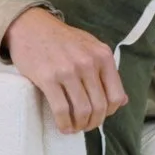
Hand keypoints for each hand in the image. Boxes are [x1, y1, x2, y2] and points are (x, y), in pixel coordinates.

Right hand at [2, 7, 127, 133]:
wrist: (31, 26)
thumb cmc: (62, 39)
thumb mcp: (91, 47)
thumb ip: (106, 71)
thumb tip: (123, 101)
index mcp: (103, 56)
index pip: (116, 95)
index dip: (110, 112)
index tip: (101, 115)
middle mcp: (89, 63)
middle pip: (99, 106)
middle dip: (94, 122)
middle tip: (86, 126)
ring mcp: (68, 70)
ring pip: (82, 110)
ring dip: (80, 125)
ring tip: (74, 127)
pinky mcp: (48, 78)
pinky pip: (61, 109)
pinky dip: (64, 123)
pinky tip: (63, 126)